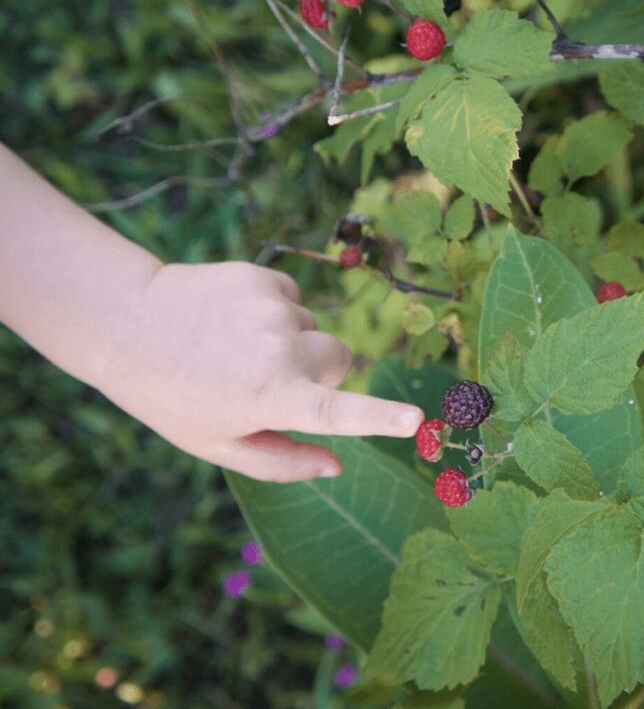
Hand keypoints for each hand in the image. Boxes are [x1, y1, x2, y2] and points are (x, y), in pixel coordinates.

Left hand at [95, 261, 423, 481]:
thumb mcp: (219, 445)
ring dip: (290, 340)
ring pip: (313, 329)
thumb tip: (337, 466)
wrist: (126, 323)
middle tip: (269, 380)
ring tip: (236, 346)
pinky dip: (273, 312)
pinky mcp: (263, 278)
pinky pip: (292, 300)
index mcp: (271, 398)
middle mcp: (279, 351)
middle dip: (320, 371)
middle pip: (340, 360)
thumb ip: (283, 462)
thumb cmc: (174, 397)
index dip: (380, 418)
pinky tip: (233, 319)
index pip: (337, 414)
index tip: (416, 419)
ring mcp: (273, 309)